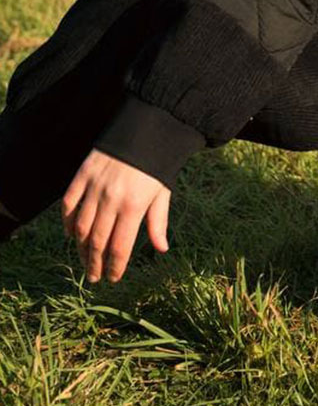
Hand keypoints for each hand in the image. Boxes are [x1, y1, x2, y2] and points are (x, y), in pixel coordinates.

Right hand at [61, 149, 170, 284]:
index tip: (112, 278)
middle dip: (94, 263)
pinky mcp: (84, 173)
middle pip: (97, 241)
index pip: (120, 247)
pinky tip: (71, 234)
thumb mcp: (162, 192)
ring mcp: (95, 186)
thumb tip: (162, 249)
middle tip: (94, 277)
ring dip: (80, 247)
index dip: (115, 267)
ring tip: (84, 259)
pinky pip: (69, 203)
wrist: (147, 126)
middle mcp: (112, 198)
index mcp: (134, 206)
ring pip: (81, 226)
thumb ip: (158, 221)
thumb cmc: (157, 162)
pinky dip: (67, 221)